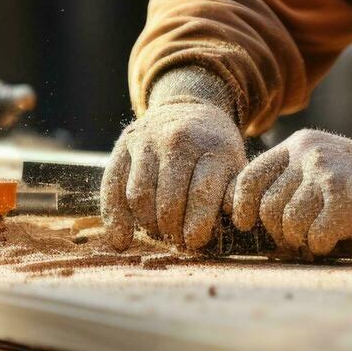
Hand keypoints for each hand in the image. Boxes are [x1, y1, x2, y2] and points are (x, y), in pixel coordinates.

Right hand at [101, 98, 245, 250]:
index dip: (197, 226)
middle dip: (172, 230)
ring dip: (148, 225)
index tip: (195, 241)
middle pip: (168, 201)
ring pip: (139, 197)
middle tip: (177, 240)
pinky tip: (122, 240)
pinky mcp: (125, 143)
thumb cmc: (214, 150)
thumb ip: (235, 193)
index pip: (202, 194)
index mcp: (214, 146)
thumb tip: (239, 221)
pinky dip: (114, 218)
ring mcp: (148, 139)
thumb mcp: (234, 164)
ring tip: (160, 231)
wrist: (188, 109)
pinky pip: (112, 186)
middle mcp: (179, 138)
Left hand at [230, 129, 351, 256]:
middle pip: (268, 207)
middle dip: (278, 230)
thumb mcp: (320, 161)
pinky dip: (320, 246)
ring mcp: (327, 178)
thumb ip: (288, 176)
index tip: (245, 221)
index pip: (251, 176)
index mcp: (299, 145)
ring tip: (317, 236)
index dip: (242, 205)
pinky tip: (333, 239)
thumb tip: (248, 213)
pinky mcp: (344, 204)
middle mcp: (310, 156)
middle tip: (296, 236)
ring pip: (290, 225)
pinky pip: (314, 238)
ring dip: (301, 240)